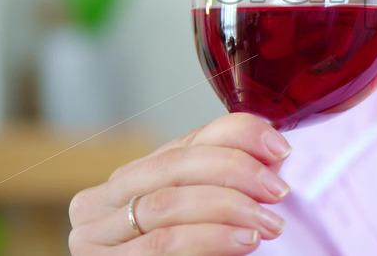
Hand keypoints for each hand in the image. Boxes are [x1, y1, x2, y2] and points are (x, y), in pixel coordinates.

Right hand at [69, 112, 292, 254]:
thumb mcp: (201, 217)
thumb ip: (225, 184)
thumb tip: (272, 155)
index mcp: (130, 178)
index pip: (188, 140)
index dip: (238, 134)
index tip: (280, 148)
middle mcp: (102, 199)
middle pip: (176, 165)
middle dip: (236, 170)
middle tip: (277, 191)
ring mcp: (96, 234)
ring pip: (168, 203)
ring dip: (229, 207)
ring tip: (267, 223)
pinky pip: (163, 243)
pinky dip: (211, 238)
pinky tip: (243, 240)